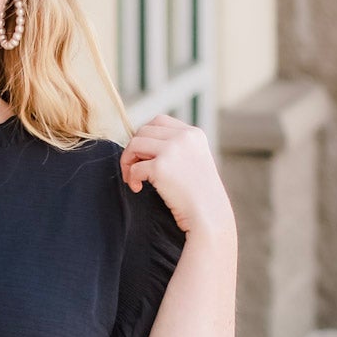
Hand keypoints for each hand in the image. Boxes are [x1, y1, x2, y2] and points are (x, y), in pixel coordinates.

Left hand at [120, 111, 233, 237]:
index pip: (159, 121)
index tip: (144, 155)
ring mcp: (172, 150)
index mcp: (193, 134)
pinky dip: (131, 178)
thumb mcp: (194, 162)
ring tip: (131, 178)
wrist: (208, 215)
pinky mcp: (161, 167)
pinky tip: (138, 189)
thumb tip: (141, 146)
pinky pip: (134, 167)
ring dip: (127, 161)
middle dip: (134, 149)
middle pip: (144, 130)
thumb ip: (175, 149)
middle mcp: (183, 137)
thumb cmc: (199, 196)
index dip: (146, 136)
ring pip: (135, 143)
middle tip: (134, 169)